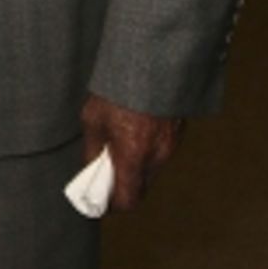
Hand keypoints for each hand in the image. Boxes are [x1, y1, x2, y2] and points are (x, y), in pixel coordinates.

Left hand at [80, 92, 183, 211]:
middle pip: (140, 188)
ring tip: (118, 149)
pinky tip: (134, 134)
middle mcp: (156, 156)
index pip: (128, 200)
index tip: (100, 201)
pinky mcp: (177, 134)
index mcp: (133, 156)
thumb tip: (90, 171)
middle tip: (105, 174)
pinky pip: (160, 154)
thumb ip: (92, 151)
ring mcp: (170, 146)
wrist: (153, 62)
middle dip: (123, 186)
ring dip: (135, 168)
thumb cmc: (118, 90)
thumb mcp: (93, 119)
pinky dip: (146, 153)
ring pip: (151, 171)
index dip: (112, 206)